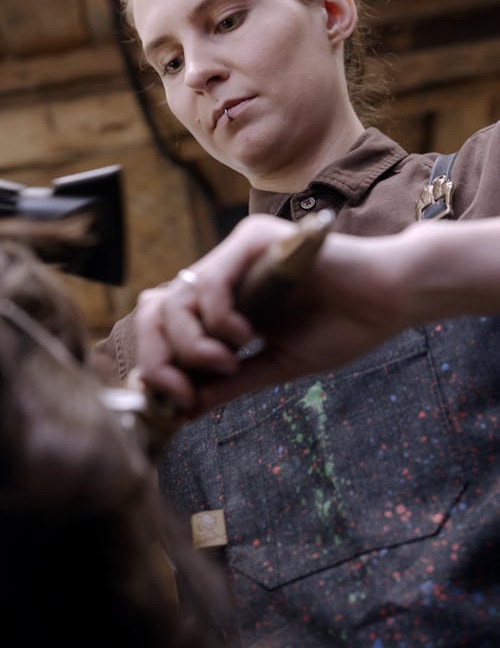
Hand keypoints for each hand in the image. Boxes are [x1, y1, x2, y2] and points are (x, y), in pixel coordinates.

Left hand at [134, 215, 409, 413]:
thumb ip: (232, 382)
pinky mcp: (254, 239)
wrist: (389, 301)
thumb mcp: (276, 365)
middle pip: (156, 311)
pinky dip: (216, 317)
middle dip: (160, 358)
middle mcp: (223, 274)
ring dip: (192, 342)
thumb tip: (184, 409)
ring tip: (228, 361)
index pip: (163, 326)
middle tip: (184, 390)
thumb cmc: (342, 327)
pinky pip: (210, 280)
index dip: (156, 363)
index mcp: (225, 302)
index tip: (174, 403)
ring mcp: (236, 255)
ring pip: (177, 298)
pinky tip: (243, 336)